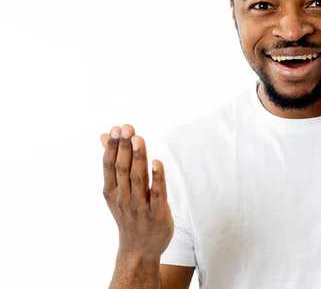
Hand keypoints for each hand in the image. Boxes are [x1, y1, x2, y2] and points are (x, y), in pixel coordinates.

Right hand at [100, 124, 173, 262]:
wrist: (138, 250)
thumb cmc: (128, 214)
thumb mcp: (115, 191)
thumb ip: (113, 162)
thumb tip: (104, 135)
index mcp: (112, 192)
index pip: (109, 166)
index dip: (113, 147)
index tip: (116, 128)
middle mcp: (123, 198)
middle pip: (123, 169)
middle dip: (125, 148)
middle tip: (127, 128)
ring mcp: (139, 207)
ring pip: (138, 179)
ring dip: (139, 158)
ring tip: (139, 139)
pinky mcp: (157, 214)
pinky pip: (157, 194)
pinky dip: (157, 178)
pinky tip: (157, 163)